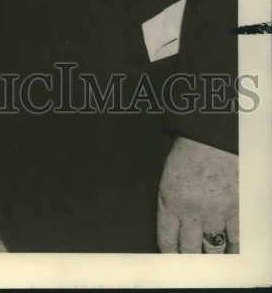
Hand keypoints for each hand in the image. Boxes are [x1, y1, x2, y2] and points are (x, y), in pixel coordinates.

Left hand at [157, 136, 238, 252]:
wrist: (213, 138)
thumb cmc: (189, 153)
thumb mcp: (169, 177)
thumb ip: (170, 203)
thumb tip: (174, 227)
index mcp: (170, 201)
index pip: (167, 240)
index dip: (170, 253)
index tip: (173, 259)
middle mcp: (191, 212)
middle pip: (189, 249)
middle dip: (190, 259)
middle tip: (192, 264)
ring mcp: (215, 213)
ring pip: (213, 249)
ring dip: (212, 256)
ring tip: (211, 260)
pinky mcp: (236, 211)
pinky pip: (235, 240)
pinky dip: (234, 249)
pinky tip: (232, 254)